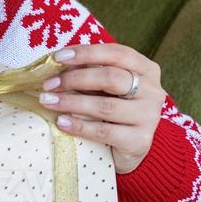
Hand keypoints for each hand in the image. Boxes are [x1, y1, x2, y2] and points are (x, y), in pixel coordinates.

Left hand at [37, 43, 166, 173]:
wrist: (129, 148)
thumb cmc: (114, 108)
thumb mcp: (105, 86)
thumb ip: (90, 72)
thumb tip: (56, 64)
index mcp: (146, 69)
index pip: (116, 53)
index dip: (86, 53)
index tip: (58, 57)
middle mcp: (152, 91)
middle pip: (110, 78)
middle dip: (75, 79)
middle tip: (49, 84)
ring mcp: (149, 117)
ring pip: (105, 106)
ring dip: (71, 102)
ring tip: (48, 101)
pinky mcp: (140, 141)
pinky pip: (104, 131)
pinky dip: (79, 126)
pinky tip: (61, 122)